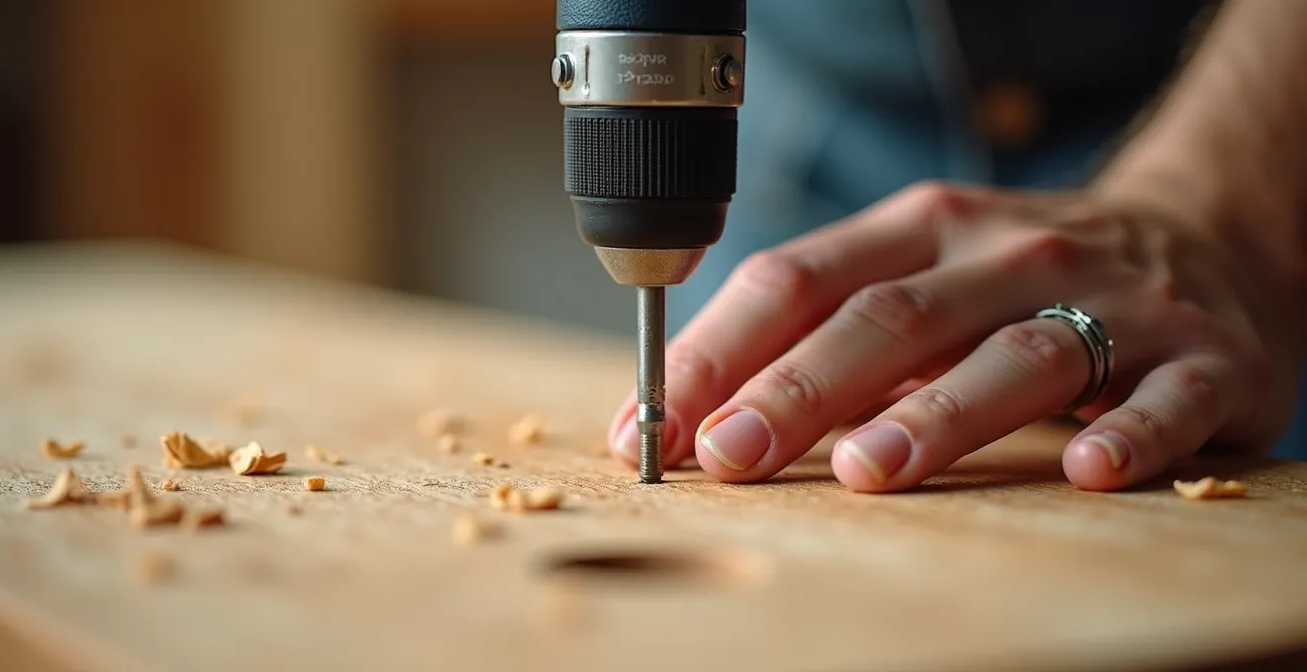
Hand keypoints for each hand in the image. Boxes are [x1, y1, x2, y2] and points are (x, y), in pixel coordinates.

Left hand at [605, 181, 1297, 491]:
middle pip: (888, 317)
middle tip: (731, 454)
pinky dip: (1125, 432)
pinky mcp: (1198, 356)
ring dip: (935, 413)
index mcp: (921, 230)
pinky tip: (1084, 471)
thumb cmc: (1022, 277)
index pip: (798, 279)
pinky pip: (1164, 397)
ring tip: (865, 471)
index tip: (655, 426)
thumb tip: (696, 417)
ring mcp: (1107, 303)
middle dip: (798, 388)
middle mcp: (1005, 255)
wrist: (1204, 238)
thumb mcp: (921, 274)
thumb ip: (825, 335)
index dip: (718, 351)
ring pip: (1013, 354)